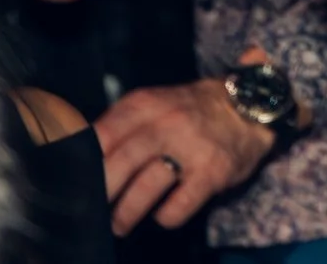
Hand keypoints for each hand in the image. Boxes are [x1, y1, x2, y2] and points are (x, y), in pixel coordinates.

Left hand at [94, 70, 275, 234]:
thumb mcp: (155, 102)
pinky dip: (165, 217)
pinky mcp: (212, 172)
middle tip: (94, 209)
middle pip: (121, 163)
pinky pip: (177, 207)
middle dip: (102, 192)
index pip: (103, 134)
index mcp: (145, 104)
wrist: (247, 106)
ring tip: (119, 224)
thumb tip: (83, 154)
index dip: (86, 162)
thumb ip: (122, 123)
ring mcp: (191, 148)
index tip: (78, 181)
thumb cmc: (191, 110)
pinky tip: (163, 213)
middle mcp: (167, 122)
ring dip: (126, 213)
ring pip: (145, 188)